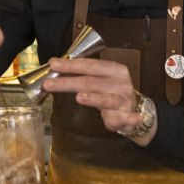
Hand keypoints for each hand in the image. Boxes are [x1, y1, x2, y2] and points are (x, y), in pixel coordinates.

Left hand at [41, 57, 155, 143]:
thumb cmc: (110, 91)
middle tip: (49, 84)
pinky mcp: (126, 116)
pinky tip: (134, 118)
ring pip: (106, 99)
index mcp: (113, 69)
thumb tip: (55, 67)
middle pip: (91, 81)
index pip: (89, 65)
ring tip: (80, 97)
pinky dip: (131, 119)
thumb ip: (81, 74)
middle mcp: (119, 82)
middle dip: (68, 82)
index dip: (71, 65)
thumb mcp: (98, 79)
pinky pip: (127, 118)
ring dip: (93, 98)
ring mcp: (123, 99)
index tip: (53, 64)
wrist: (133, 107)